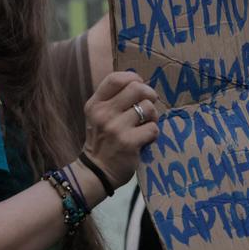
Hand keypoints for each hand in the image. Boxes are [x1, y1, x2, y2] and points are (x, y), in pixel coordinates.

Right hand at [81, 72, 158, 187]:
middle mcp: (104, 114)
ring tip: (147, 124)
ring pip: (148, 107)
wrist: (96, 172)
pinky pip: (153, 128)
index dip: (132, 77)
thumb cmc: (102, 140)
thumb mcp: (97, 116)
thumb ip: (113, 99)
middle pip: (136, 88)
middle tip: (148, 106)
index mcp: (95, 104)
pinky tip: (146, 138)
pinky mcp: (129, 143)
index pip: (115, 79)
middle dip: (148, 94)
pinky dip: (153, 133)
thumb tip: (140, 83)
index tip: (138, 85)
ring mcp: (116, 128)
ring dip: (153, 115)